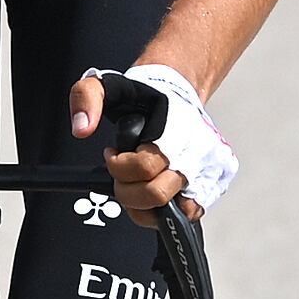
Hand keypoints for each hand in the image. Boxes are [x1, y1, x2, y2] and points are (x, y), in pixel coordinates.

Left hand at [72, 62, 235, 218]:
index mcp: (177, 129)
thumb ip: (87, 98)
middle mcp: (199, 151)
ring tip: (142, 183)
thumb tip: (82, 128)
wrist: (178, 93)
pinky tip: (159, 189)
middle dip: (129, 190)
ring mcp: (211, 170)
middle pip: (156, 196)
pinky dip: (170, 209)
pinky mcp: (216, 183)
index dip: (119, 167)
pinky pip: (191, 212)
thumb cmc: (146, 96)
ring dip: (150, 205)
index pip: (144, 168)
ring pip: (175, 212)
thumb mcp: (108, 85)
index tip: (113, 155)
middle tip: (125, 175)